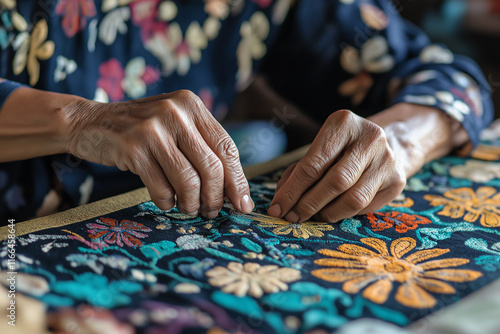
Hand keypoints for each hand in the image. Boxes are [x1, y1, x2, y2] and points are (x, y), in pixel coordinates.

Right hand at [65, 90, 253, 217]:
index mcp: (192, 105)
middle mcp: (176, 112)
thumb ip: (202, 147)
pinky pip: (162, 188)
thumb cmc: (140, 130)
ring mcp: (153, 129)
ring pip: (189, 181)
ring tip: (188, 209)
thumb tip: (234, 190)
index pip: (227, 148)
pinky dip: (167, 202)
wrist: (90, 122)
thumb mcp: (175, 125)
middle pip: (212, 167)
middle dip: (216, 198)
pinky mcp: (132, 148)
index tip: (243, 205)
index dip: (238, 181)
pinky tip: (166, 202)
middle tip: (212, 212)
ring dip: (192, 204)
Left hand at [267, 109, 405, 222]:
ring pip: (353, 199)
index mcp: (344, 123)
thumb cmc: (341, 149)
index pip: (313, 164)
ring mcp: (387, 159)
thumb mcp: (319, 149)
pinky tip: (332, 211)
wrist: (388, 143)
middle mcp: (370, 137)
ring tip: (310, 217)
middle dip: (308, 204)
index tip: (277, 208)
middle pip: (335, 182)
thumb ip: (297, 172)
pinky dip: (344, 214)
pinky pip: (366, 206)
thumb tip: (280, 203)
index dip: (292, 190)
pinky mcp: (397, 180)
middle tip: (292, 217)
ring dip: (326, 213)